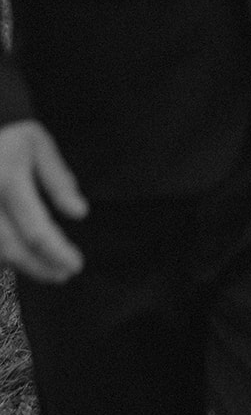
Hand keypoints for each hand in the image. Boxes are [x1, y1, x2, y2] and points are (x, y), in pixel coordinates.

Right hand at [0, 121, 87, 282]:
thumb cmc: (10, 140)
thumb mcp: (39, 146)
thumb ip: (58, 180)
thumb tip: (79, 212)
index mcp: (7, 180)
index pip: (35, 229)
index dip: (56, 252)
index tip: (76, 264)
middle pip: (12, 248)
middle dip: (40, 267)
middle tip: (64, 274)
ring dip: (23, 266)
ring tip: (50, 271)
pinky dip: (6, 256)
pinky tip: (25, 260)